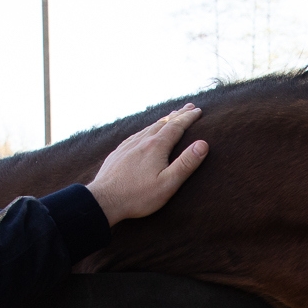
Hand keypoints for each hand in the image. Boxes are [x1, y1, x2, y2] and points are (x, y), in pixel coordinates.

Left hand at [86, 105, 207, 223]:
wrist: (103, 200)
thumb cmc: (138, 196)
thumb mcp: (168, 183)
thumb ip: (186, 163)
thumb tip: (203, 144)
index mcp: (156, 146)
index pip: (176, 126)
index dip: (188, 118)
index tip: (198, 111)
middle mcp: (141, 141)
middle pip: (163, 123)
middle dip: (178, 115)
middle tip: (188, 107)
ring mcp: (128, 146)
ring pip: (148, 127)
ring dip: (162, 120)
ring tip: (170, 117)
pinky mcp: (118, 153)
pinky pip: (136, 135)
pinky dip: (146, 129)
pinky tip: (145, 132)